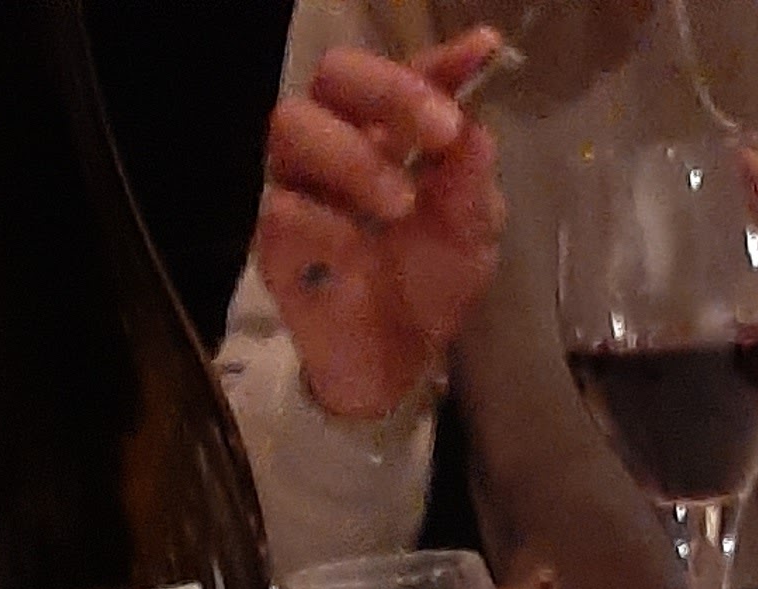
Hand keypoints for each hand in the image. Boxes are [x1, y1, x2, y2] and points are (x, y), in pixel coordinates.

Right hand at [254, 27, 506, 425]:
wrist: (400, 365)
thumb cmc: (431, 283)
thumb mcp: (471, 230)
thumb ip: (472, 176)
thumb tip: (475, 123)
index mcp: (385, 128)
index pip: (401, 73)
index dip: (436, 60)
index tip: (482, 55)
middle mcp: (334, 141)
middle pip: (334, 74)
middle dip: (390, 91)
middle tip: (441, 132)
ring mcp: (299, 186)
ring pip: (294, 125)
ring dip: (355, 155)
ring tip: (402, 203)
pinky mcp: (276, 242)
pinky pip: (284, 210)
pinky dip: (327, 224)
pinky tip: (356, 252)